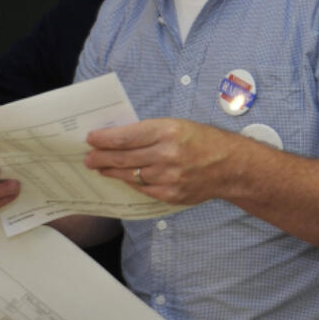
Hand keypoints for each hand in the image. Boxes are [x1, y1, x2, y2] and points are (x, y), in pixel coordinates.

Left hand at [84, 118, 232, 204]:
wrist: (230, 166)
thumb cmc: (203, 140)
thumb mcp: (177, 125)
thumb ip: (150, 132)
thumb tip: (118, 138)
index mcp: (167, 131)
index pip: (126, 137)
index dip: (104, 139)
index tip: (91, 139)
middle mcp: (167, 154)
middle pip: (123, 158)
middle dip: (101, 157)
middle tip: (88, 158)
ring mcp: (169, 177)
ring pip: (130, 175)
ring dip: (112, 172)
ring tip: (100, 168)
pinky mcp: (171, 194)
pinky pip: (143, 189)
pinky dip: (131, 182)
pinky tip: (123, 177)